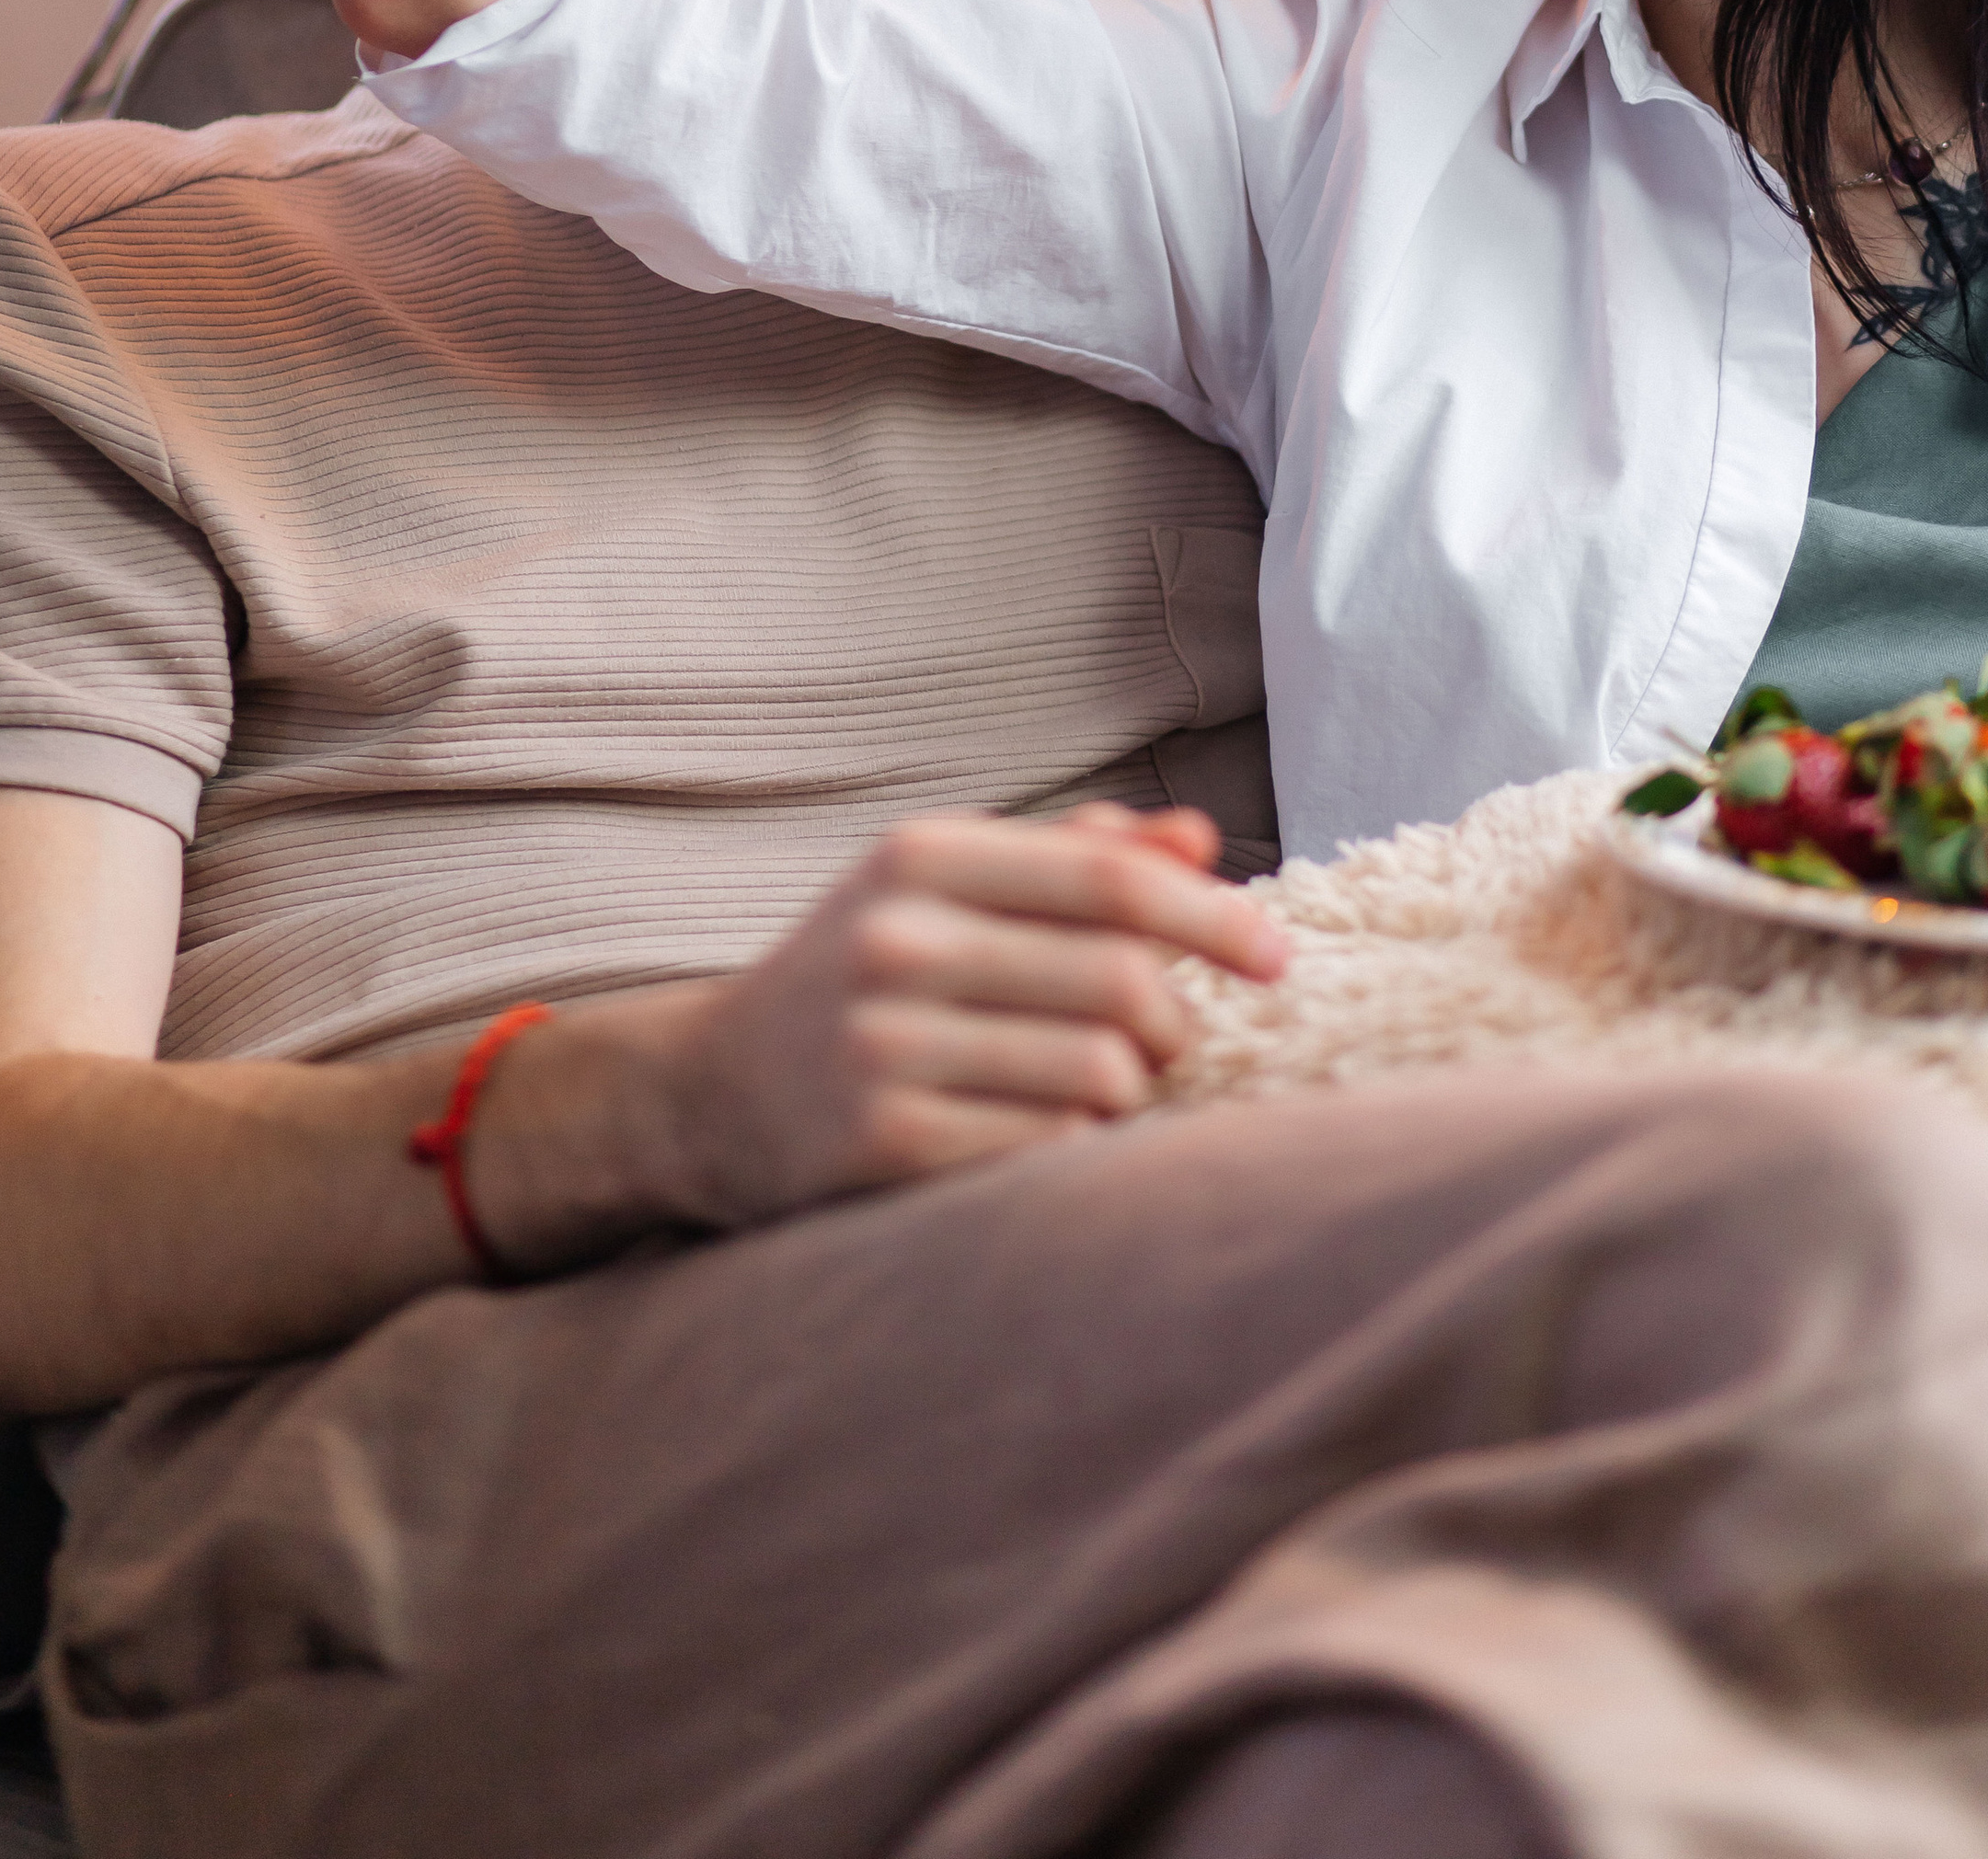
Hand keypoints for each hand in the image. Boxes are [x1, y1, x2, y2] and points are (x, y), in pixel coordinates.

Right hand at [663, 805, 1289, 1220]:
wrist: (708, 1092)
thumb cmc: (863, 974)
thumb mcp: (944, 887)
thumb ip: (1074, 855)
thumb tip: (1201, 839)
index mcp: (919, 856)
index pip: (1111, 879)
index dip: (1215, 916)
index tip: (1279, 953)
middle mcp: (896, 940)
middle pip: (1122, 980)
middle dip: (1177, 1020)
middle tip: (1170, 1043)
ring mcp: (883, 1046)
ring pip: (1101, 1074)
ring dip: (1133, 1091)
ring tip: (1104, 1089)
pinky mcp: (882, 1144)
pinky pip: (1050, 1149)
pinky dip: (1080, 1147)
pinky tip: (1053, 1135)